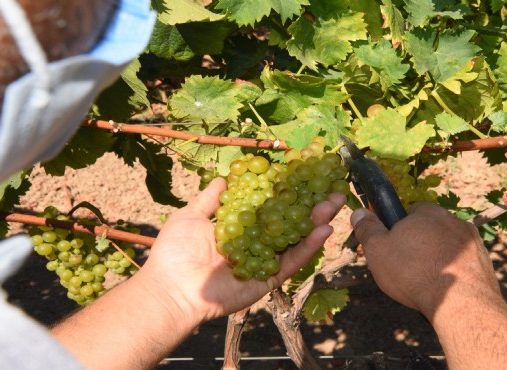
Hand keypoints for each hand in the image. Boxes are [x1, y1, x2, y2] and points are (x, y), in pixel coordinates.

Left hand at [142, 177, 345, 323]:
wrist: (172, 288)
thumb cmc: (175, 253)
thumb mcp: (191, 216)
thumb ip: (210, 198)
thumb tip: (224, 177)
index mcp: (240, 226)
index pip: (269, 205)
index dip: (287, 191)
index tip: (305, 174)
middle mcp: (256, 242)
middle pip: (289, 221)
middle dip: (311, 204)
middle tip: (333, 188)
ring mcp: (265, 260)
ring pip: (297, 239)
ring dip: (317, 222)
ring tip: (335, 203)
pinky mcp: (269, 279)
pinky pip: (292, 262)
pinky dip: (308, 247)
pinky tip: (324, 230)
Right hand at [350, 202, 500, 320]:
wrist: (460, 302)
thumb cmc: (413, 272)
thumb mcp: (378, 250)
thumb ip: (367, 229)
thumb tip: (359, 212)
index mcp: (427, 212)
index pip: (411, 211)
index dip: (400, 227)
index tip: (394, 246)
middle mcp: (453, 220)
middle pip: (431, 227)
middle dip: (421, 242)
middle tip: (408, 265)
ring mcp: (472, 240)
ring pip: (448, 244)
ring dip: (439, 256)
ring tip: (427, 280)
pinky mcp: (484, 260)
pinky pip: (463, 261)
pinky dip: (455, 270)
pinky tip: (445, 286)